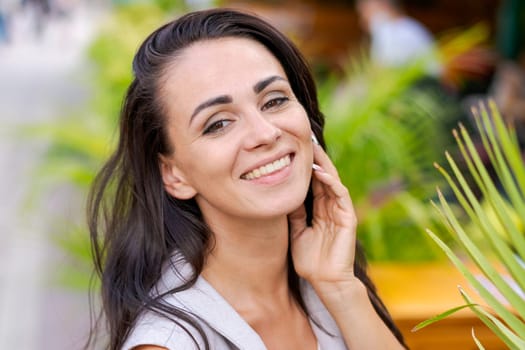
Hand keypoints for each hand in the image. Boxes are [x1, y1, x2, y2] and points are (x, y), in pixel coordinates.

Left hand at [289, 140, 357, 289]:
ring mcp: (340, 211)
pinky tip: (320, 172)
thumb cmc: (310, 261)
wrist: (324, 281)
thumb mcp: (296, 232)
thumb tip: (284, 195)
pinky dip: (331, 182)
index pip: (313, 183)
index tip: (293, 150)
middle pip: (323, 177)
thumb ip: (294, 214)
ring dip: (323, 164)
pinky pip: (340, 194)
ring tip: (311, 148)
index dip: (305, 167)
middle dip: (314, 158)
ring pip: (332, 181)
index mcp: (319, 210)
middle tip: (303, 139)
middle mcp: (330, 207)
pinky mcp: (348, 217)